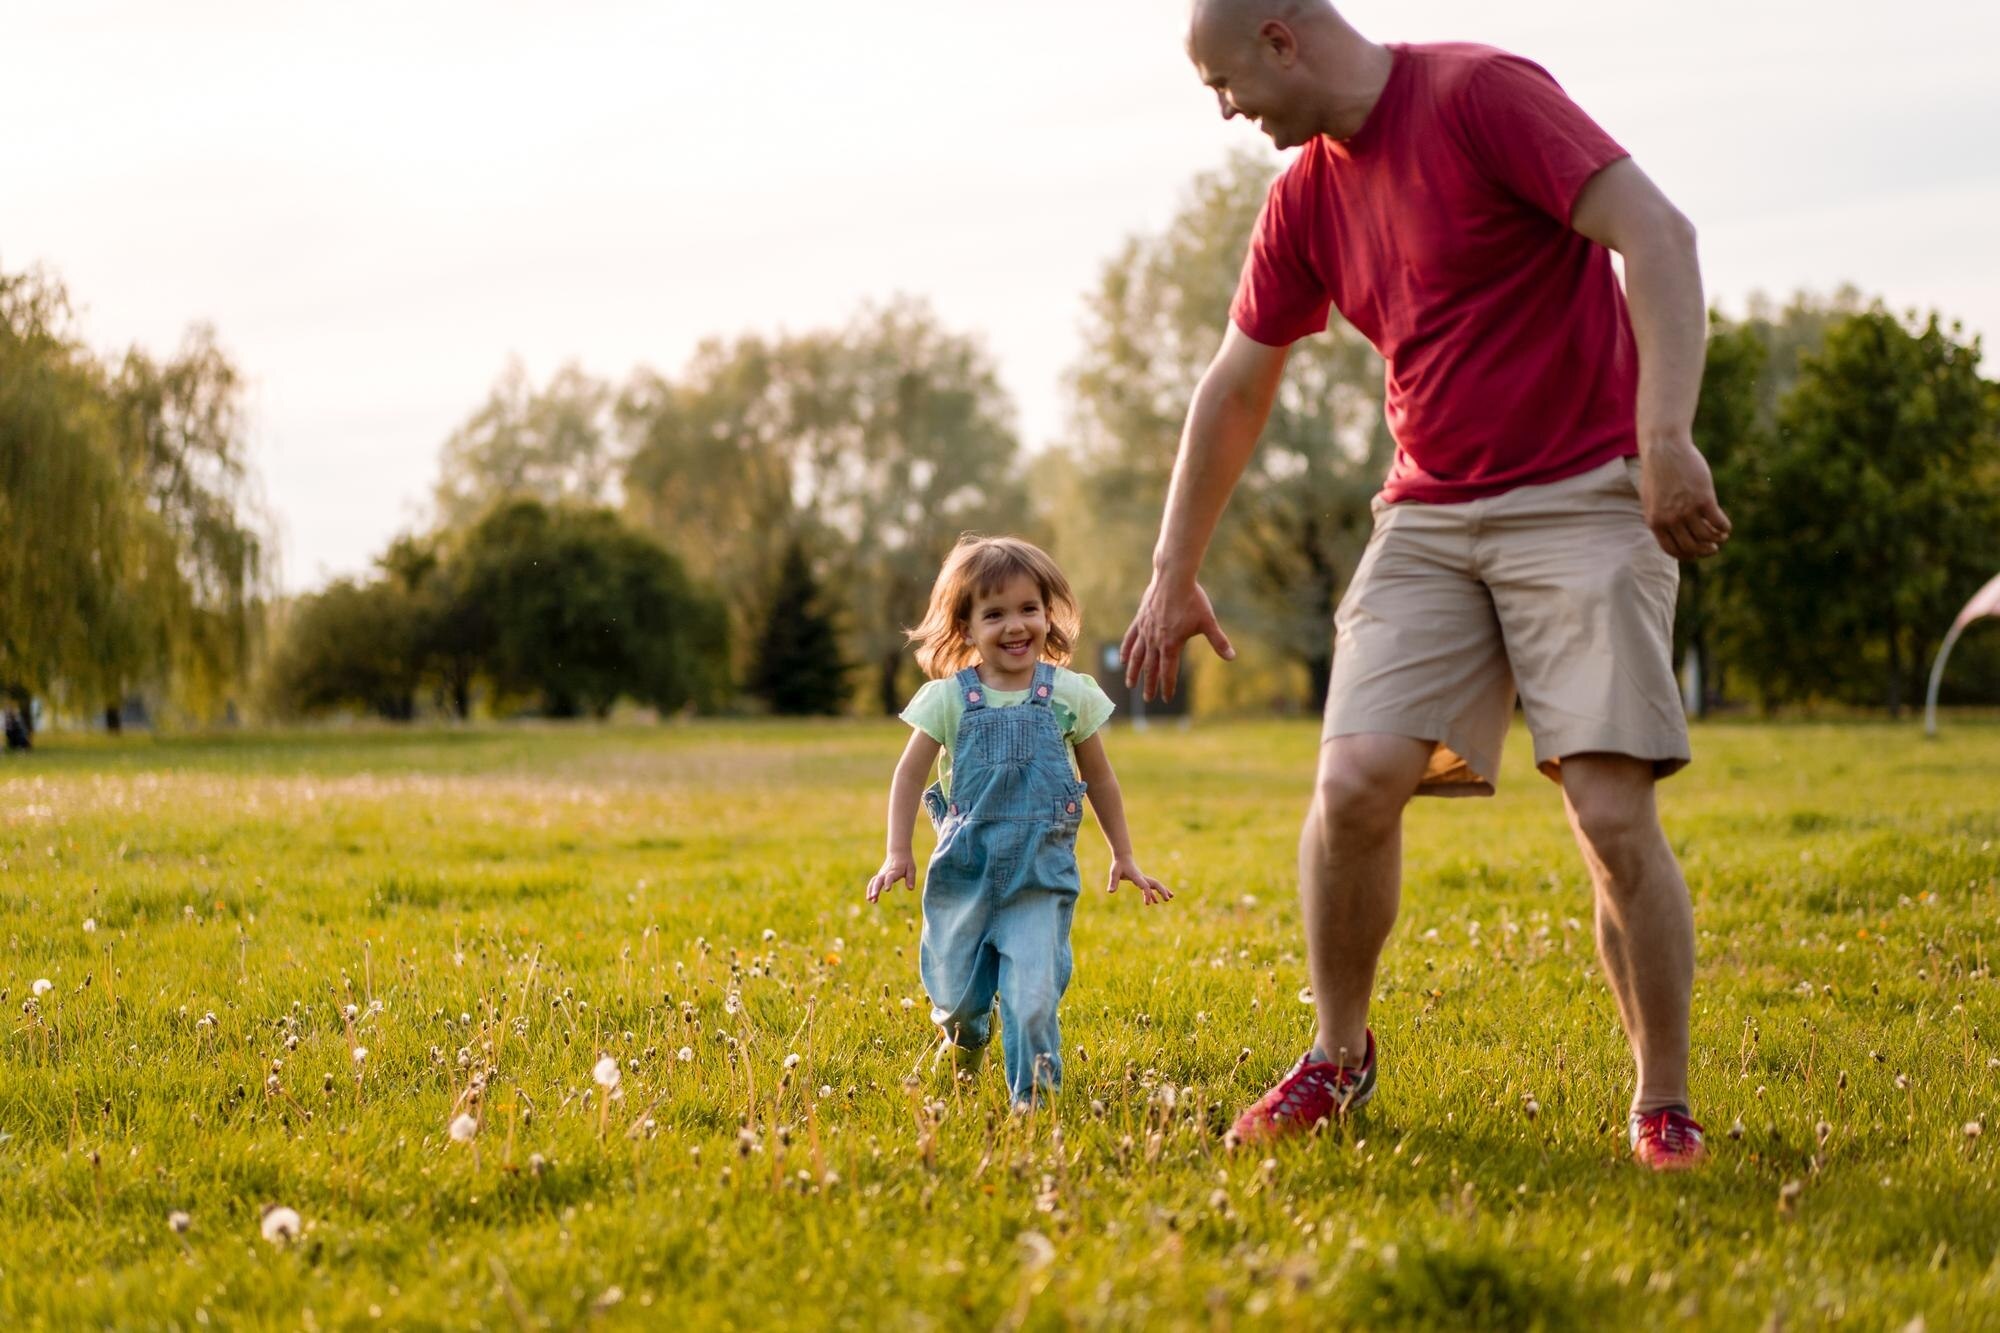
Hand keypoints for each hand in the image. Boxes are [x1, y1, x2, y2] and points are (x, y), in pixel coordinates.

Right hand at [867, 851, 916, 902]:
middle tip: (873, 897)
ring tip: (870, 900)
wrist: (898, 853)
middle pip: (878, 881)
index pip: (890, 877)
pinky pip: (873, 883)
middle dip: (875, 889)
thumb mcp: (911, 869)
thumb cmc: (906, 862)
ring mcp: (881, 874)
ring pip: (874, 882)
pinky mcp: (879, 876)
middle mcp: (886, 873)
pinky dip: (870, 890)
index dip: (888, 883)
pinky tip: (871, 899)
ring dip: (871, 890)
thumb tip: (910, 889)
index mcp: (894, 871)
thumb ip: (910, 878)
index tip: (887, 889)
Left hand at [1106, 855, 1172, 904]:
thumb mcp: (1114, 873)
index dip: (1147, 894)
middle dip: (1162, 891)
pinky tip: (1156, 902)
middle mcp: (1142, 878)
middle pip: (1155, 884)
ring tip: (1170, 898)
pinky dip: (1154, 894)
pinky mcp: (1142, 880)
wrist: (1123, 858)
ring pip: (1156, 885)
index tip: (1148, 904)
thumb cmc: (1118, 865)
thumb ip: (1113, 882)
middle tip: (1167, 899)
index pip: (1145, 886)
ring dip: (1163, 891)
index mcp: (1137, 877)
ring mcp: (1143, 879)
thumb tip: (1110, 891)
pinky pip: (1150, 888)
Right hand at [1120, 573, 1234, 701]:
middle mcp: (1155, 641)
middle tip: (1149, 700)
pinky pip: (1130, 639)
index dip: (1167, 687)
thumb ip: (1218, 641)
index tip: (1167, 699)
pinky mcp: (1140, 620)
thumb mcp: (1208, 621)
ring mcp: (1145, 630)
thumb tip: (1232, 657)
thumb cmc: (1193, 599)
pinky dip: (1126, 650)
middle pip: (1150, 668)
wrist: (1173, 578)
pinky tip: (1123, 660)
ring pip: (1137, 656)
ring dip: (1134, 672)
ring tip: (1130, 685)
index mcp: (1171, 645)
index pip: (1168, 672)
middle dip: (1150, 685)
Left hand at [1638, 435, 1730, 560]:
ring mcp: (1687, 510)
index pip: (1672, 550)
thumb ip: (1659, 518)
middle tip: (1713, 547)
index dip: (1687, 555)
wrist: (1664, 450)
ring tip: (1721, 536)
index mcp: (1655, 522)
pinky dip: (1725, 528)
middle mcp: (1670, 519)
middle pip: (1692, 547)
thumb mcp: (1651, 500)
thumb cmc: (1658, 474)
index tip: (1696, 554)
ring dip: (1717, 539)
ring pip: (1707, 537)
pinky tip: (1726, 526)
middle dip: (1704, 551)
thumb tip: (1671, 534)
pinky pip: (1718, 522)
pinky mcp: (1704, 499)